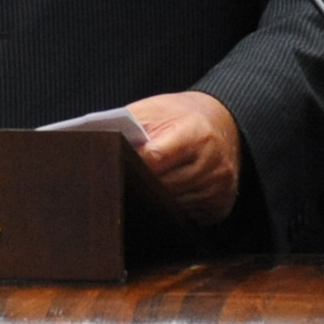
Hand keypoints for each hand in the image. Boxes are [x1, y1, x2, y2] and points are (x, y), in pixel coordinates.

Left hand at [129, 91, 241, 224]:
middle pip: (163, 185)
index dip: (133, 162)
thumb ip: (130, 125)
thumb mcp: (155, 109)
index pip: (155, 157)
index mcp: (194, 132)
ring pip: (173, 204)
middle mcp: (211, 160)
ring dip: (156, 197)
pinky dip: (174, 205)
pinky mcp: (222, 203)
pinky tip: (169, 191)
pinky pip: (188, 214)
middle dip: (141, 182)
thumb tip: (101, 143)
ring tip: (145, 184)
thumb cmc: (182, 116)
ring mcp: (219, 185)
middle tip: (124, 178)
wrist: (223, 123)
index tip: (116, 163)